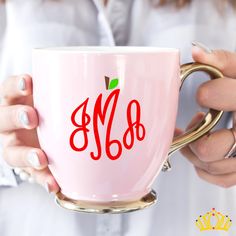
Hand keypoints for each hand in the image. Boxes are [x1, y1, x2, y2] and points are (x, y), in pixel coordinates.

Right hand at [0, 75, 59, 192]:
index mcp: (15, 103)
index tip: (29, 82)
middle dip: (17, 117)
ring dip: (26, 155)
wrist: (38, 136)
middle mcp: (11, 125)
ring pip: (12, 152)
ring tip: (41, 159)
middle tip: (32, 118)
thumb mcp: (50, 101)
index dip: (16, 86)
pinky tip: (54, 185)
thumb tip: (104, 82)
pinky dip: (42, 180)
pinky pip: (31, 176)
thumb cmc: (49, 113)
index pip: (9, 91)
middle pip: (5, 120)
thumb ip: (63, 96)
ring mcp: (16, 146)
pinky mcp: (26, 166)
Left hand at [180, 43, 235, 187]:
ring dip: (194, 150)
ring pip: (208, 166)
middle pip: (209, 149)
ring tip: (200, 132)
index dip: (214, 95)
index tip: (203, 93)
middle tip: (198, 120)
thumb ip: (221, 61)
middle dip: (195, 136)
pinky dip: (204, 166)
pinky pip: (216, 178)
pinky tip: (204, 148)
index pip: (234, 99)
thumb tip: (196, 53)